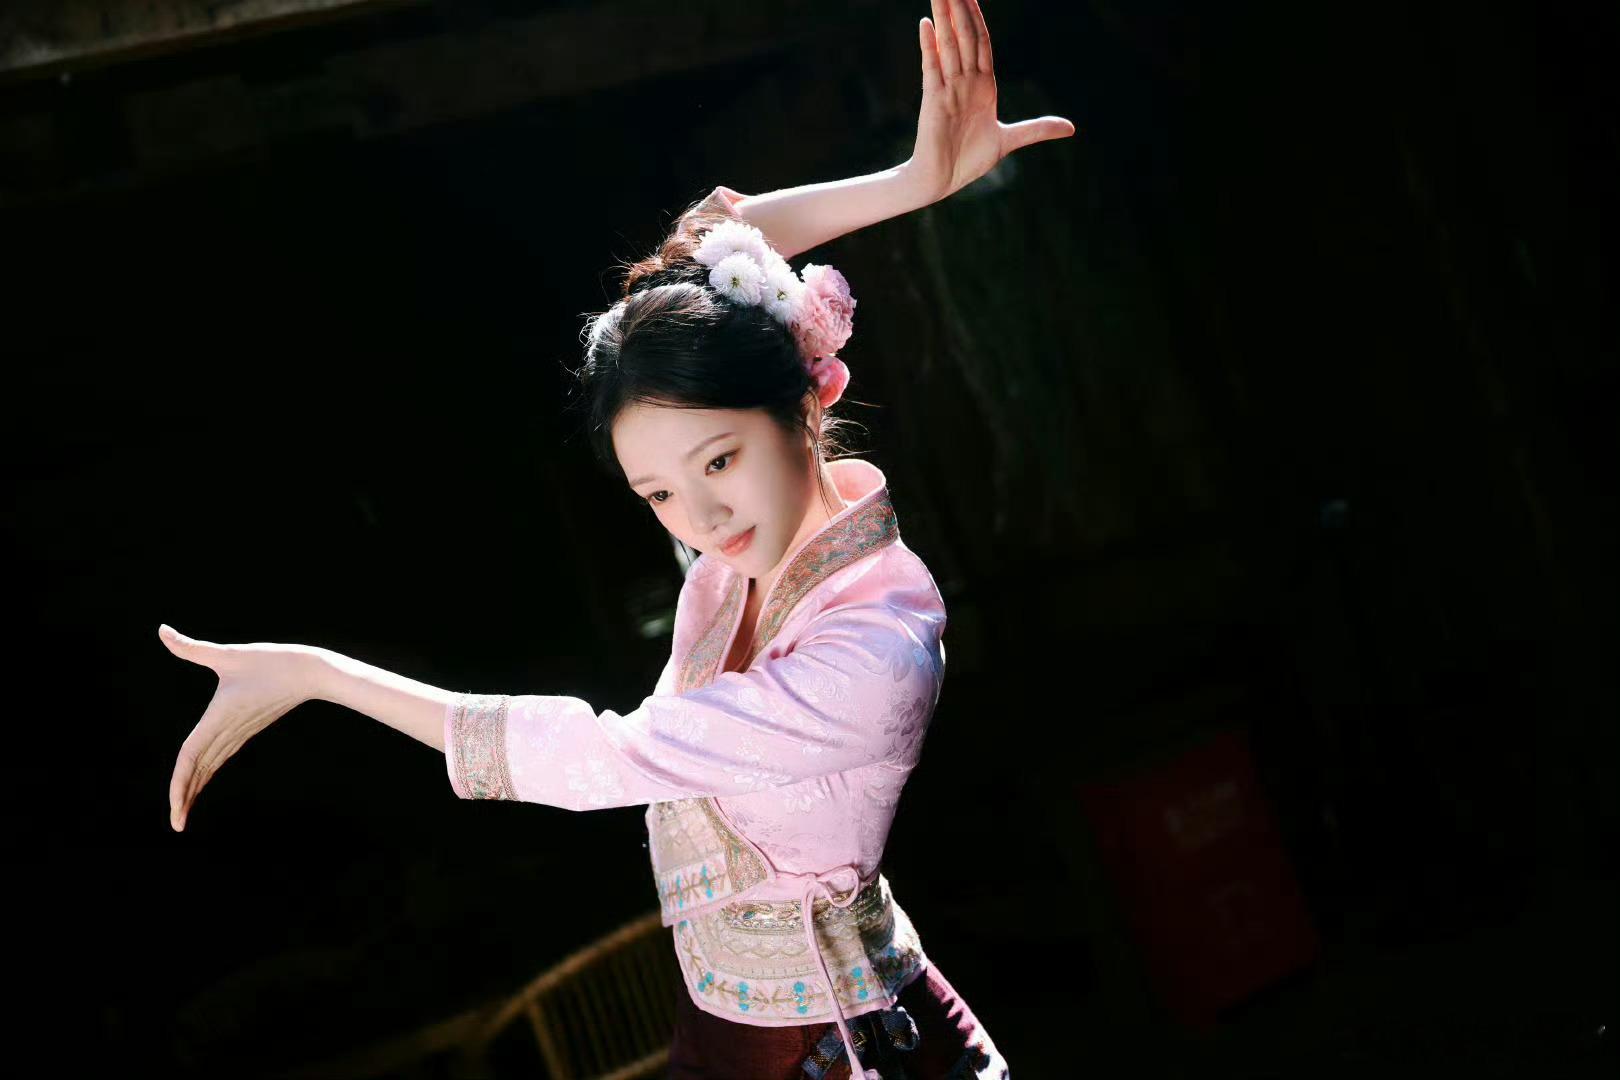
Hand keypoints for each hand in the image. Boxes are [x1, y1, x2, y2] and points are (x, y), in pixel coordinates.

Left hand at [160, 625, 319, 831]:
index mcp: (218, 719)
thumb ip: (191, 647)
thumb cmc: (272, 661)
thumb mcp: (228, 653)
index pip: (190, 759)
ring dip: (196, 787)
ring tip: (182, 810)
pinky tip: (202, 777)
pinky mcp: (247, 728)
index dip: (178, 784)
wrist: (312, 672)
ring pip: (211, 766)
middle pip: (199, 771)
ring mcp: (239, 732)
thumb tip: (161, 630)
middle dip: (185, 798)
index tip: (175, 810)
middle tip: (176, 826)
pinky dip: (207, 770)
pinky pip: (221, 755)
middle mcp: (227, 731)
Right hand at [907, 0, 1075, 202]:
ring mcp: (948, 89)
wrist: (941, 180)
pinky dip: (929, 47)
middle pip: (965, 37)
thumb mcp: (1010, 140)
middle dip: (961, 9)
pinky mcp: (933, 101)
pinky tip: (927, 25)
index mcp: (984, 86)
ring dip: (945, 18)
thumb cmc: (969, 160)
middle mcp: (965, 82)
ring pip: (948, 46)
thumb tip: (1071, 128)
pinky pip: (931, 68)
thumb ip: (1037, 129)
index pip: (982, 43)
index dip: (978, 18)